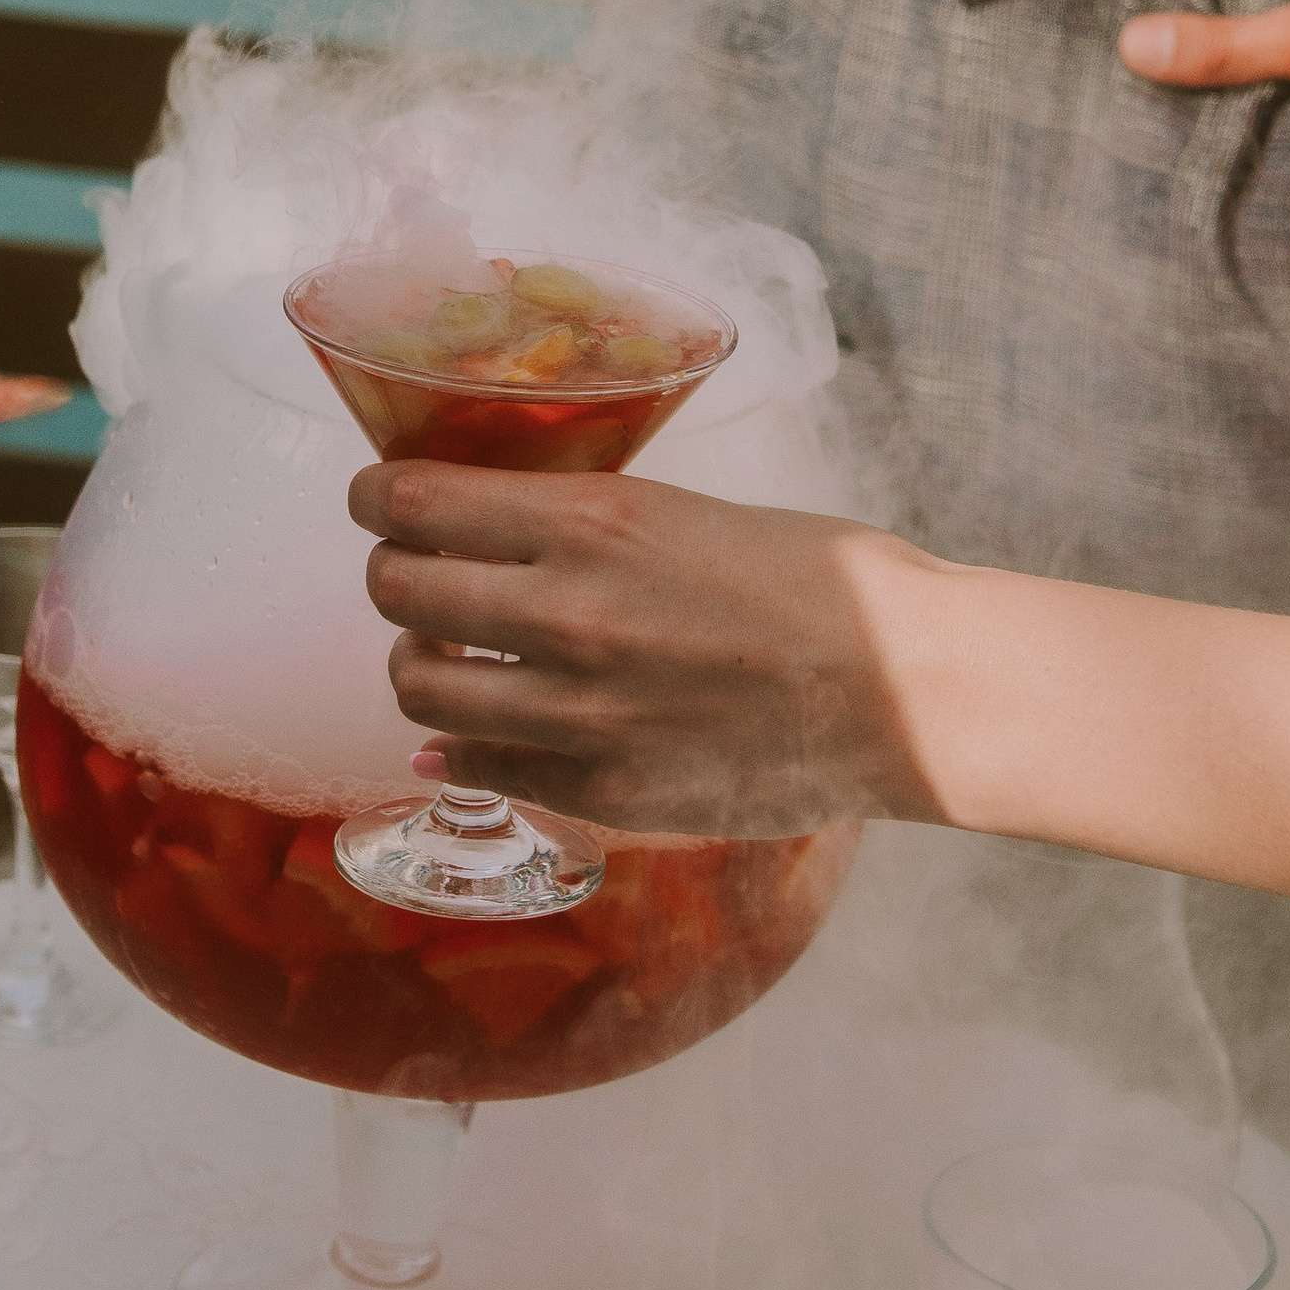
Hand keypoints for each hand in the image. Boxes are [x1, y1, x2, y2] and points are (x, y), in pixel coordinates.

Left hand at [357, 461, 937, 837]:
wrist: (912, 691)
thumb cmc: (824, 584)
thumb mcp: (689, 514)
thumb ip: (585, 528)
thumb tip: (487, 537)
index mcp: (596, 520)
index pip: (415, 502)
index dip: (378, 498)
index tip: (379, 500)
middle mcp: (569, 613)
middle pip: (396, 591)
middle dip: (393, 574)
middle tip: (414, 574)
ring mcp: (579, 713)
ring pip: (416, 686)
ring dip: (421, 662)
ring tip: (450, 655)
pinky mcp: (600, 791)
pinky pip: (476, 767)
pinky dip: (462, 748)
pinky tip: (479, 733)